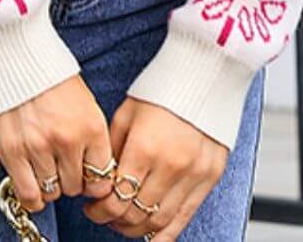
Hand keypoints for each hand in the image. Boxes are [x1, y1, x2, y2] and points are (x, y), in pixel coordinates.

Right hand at [0, 73, 116, 213]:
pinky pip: (28, 194)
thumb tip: (95, 170)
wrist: (15, 54)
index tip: (88, 177)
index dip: (95, 181)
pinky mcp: (12, 152)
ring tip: (47, 170)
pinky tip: (34, 187)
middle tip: (63, 166)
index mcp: (91, 126)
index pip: (102, 179)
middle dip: (72, 180)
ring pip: (53, 193)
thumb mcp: (85, 102)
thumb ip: (91, 137)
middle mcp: (67, 140)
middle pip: (76, 188)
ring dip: (51, 186)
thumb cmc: (50, 76)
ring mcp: (39, 147)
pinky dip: (33, 198)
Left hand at [81, 96, 228, 238]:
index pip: (116, 198)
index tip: (92, 206)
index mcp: (145, 147)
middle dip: (114, 220)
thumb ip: (114, 151)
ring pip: (159, 222)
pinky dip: (165, 234)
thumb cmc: (161, 90)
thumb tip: (101, 181)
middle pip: (135, 214)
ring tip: (124, 221)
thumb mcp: (127, 114)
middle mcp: (170, 166)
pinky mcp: (209, 178)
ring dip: (136, 229)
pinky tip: (150, 235)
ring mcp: (193, 175)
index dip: (99, 209)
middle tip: (104, 214)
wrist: (203, 75)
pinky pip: (185, 219)